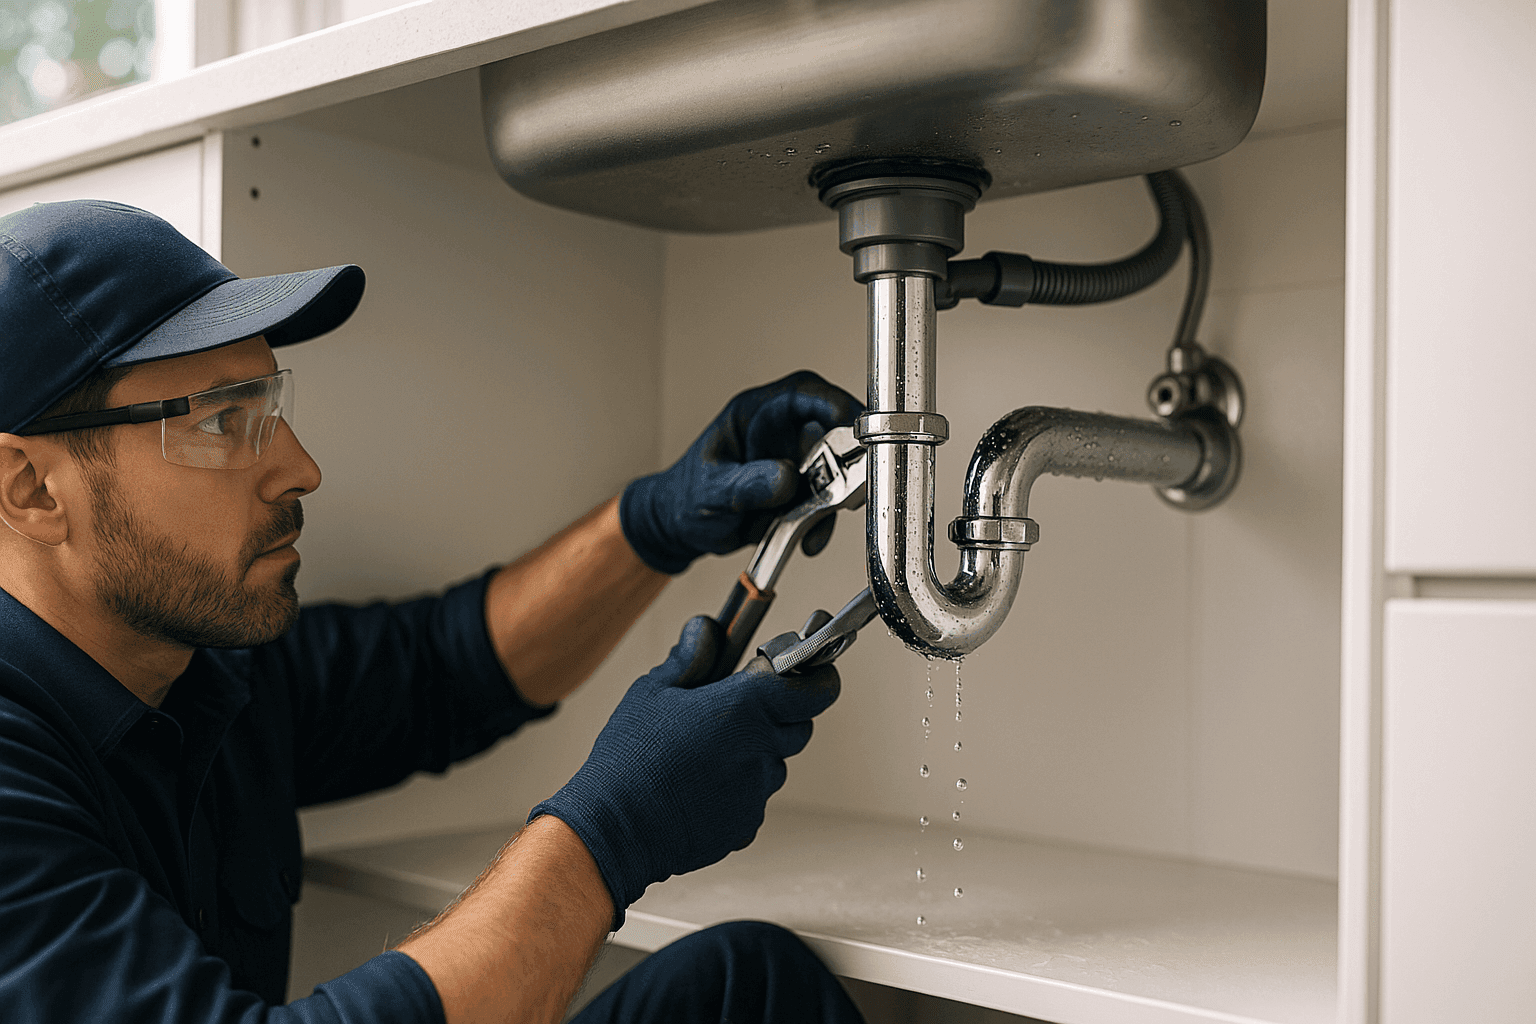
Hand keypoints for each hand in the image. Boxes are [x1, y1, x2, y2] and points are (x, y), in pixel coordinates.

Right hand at [529, 615, 839, 926]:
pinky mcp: (745, 826)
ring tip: (705, 754)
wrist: (613, 830)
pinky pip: (753, 799)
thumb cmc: (629, 759)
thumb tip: (708, 630)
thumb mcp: (652, 691)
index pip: (816, 689)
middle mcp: (760, 750)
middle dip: (778, 713)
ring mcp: (756, 793)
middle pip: (798, 725)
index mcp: (744, 708)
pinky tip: (697, 787)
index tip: (803, 672)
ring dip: (754, 753)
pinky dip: (736, 789)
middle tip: (737, 709)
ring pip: (773, 763)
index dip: (815, 678)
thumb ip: (690, 657)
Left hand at [619, 370, 863, 573]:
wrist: (680, 529)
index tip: (856, 426)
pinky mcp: (800, 491)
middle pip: (831, 432)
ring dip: (831, 501)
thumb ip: (745, 484)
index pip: (803, 394)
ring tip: (810, 527)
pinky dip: (821, 524)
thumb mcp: (709, 492)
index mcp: (754, 415)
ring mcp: (792, 462)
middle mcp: (778, 434)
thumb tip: (785, 478)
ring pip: (834, 472)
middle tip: (848, 488)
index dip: (835, 403)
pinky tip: (806, 540)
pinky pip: (825, 503)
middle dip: (844, 460)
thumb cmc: (685, 498)